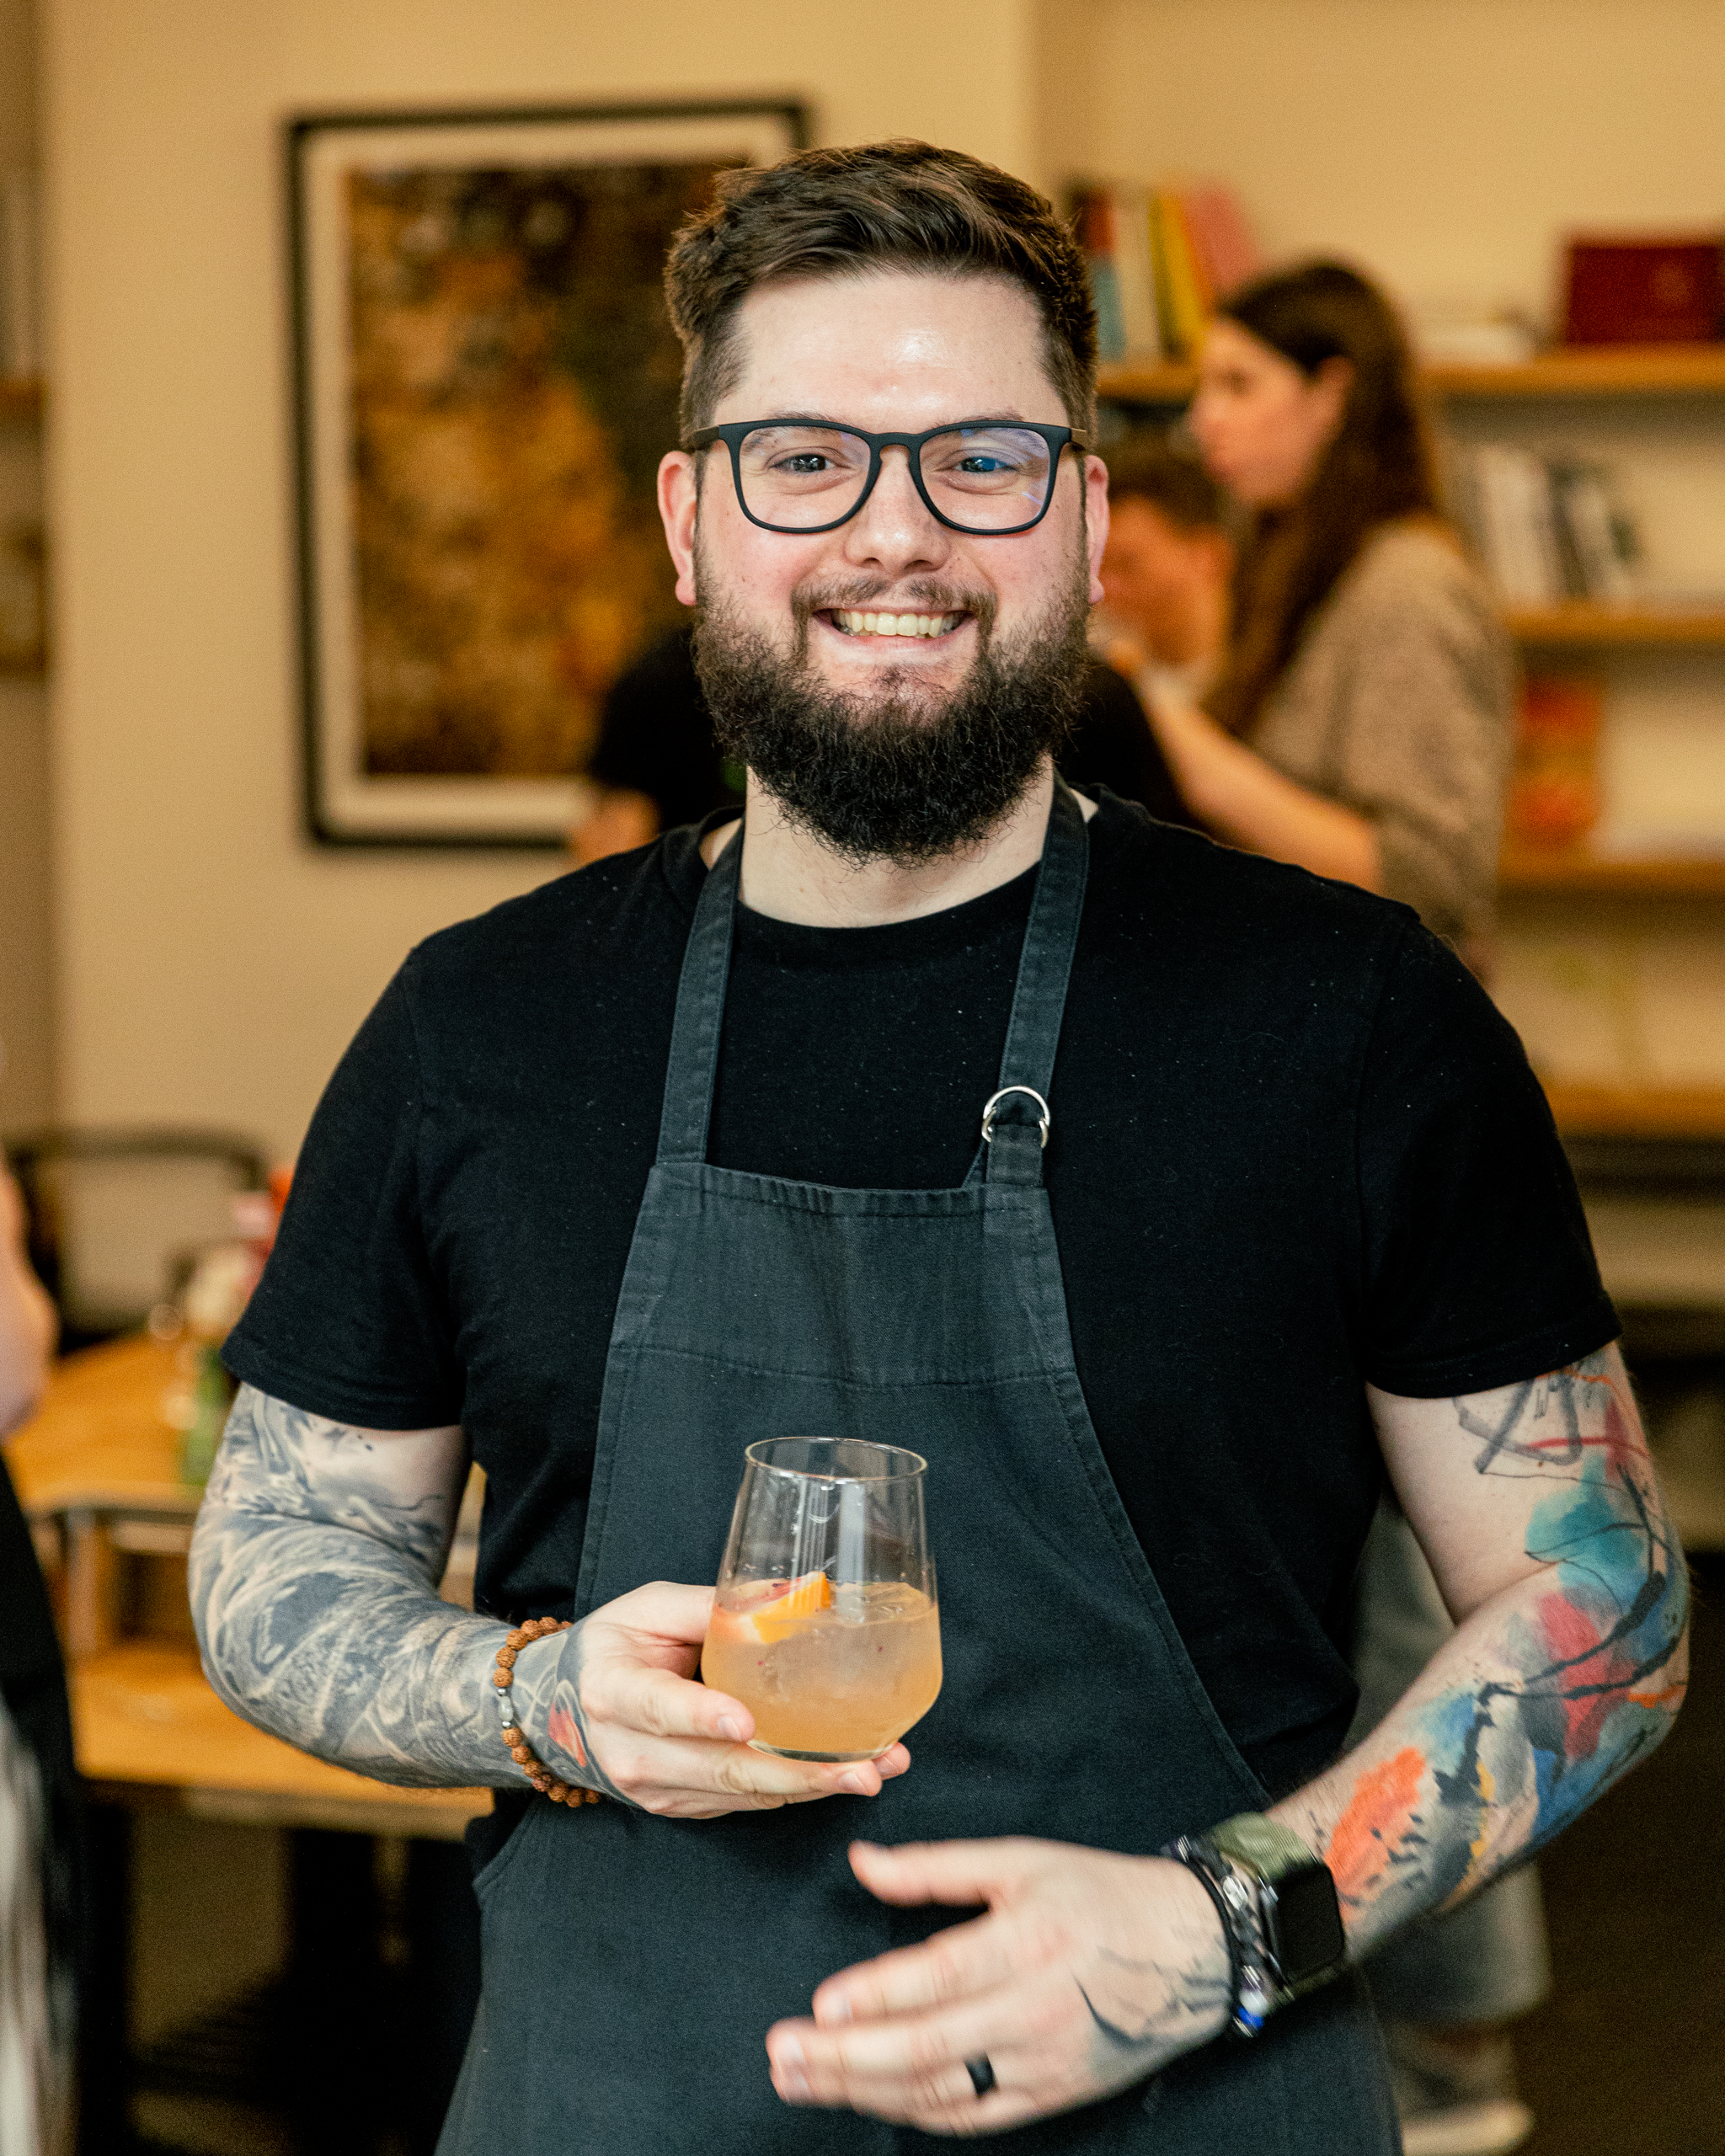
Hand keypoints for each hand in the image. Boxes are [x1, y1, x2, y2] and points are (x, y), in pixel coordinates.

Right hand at [543, 1582, 909, 1819]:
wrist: (572, 1705)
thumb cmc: (618, 1644)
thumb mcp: (651, 1607)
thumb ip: (715, 1604)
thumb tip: (800, 1590)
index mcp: (617, 1690)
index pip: (663, 1709)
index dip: (704, 1718)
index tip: (746, 1723)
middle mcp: (632, 1752)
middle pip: (720, 1768)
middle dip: (798, 1772)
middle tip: (862, 1770)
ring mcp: (656, 1789)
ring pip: (741, 1793)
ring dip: (812, 1786)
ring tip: (875, 1769)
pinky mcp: (681, 1806)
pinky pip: (743, 1802)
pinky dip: (793, 1789)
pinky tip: (840, 1774)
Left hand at [765, 1838, 1229, 2134]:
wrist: (1192, 1952)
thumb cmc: (1101, 1896)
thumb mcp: (1022, 1860)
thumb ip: (937, 1868)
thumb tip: (862, 1863)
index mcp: (1029, 1939)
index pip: (942, 1976)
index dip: (879, 1996)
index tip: (821, 2006)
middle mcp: (1036, 2008)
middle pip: (929, 2047)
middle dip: (846, 2058)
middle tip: (783, 2055)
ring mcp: (1044, 2062)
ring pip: (942, 2091)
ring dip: (863, 2089)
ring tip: (802, 2079)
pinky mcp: (1051, 2095)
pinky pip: (972, 2115)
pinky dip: (914, 2110)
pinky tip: (865, 2097)